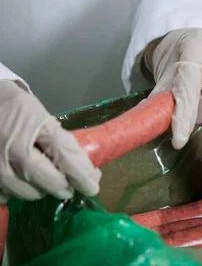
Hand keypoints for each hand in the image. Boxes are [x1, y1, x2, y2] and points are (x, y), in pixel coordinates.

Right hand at [0, 80, 100, 202]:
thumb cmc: (15, 107)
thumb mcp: (42, 115)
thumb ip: (62, 141)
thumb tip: (85, 171)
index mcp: (36, 128)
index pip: (67, 157)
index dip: (83, 176)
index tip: (92, 187)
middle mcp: (15, 150)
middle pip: (51, 182)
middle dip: (64, 185)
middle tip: (66, 180)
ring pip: (30, 193)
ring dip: (41, 188)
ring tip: (39, 174)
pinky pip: (6, 196)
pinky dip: (17, 191)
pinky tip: (18, 178)